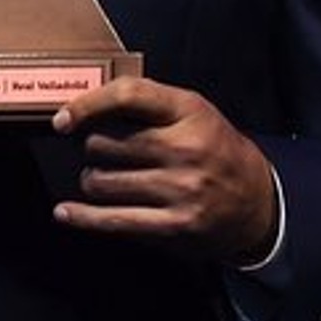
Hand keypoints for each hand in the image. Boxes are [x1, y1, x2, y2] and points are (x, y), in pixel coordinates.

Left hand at [51, 77, 278, 264]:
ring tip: (105, 178)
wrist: (257, 202)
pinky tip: (65, 212)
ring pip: (102, 181)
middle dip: (92, 147)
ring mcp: (179, 189)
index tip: (63, 119)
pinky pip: (113, 220)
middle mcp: (184, 148)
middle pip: (105, 142)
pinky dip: (82, 217)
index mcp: (189, 111)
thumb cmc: (215, 150)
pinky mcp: (173, 225)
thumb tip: (87, 108)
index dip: (87, 105)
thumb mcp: (194, 112)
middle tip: (102, 151)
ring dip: (93, 179)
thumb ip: (149, 104)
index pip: (128, 95)